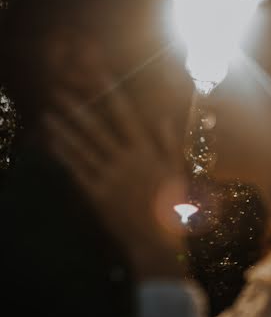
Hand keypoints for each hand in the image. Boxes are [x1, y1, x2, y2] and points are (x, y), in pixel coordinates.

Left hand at [43, 79, 187, 279]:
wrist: (156, 241)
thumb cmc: (170, 206)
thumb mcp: (176, 171)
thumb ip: (169, 143)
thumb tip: (162, 117)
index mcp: (146, 152)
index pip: (126, 117)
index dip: (113, 94)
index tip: (100, 76)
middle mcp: (125, 160)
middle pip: (97, 129)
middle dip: (78, 109)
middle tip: (60, 92)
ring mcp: (109, 177)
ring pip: (83, 148)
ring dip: (64, 130)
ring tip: (48, 115)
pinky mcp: (97, 194)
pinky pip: (77, 171)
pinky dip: (64, 156)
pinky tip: (53, 143)